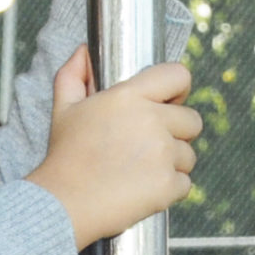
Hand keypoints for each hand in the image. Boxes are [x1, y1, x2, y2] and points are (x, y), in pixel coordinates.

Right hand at [29, 48, 200, 247]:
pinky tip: (142, 190)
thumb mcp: (63, 109)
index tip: (169, 102)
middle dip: (176, 133)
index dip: (178, 89)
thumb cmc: (64, 156)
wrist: (62, 203)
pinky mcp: (168, 185)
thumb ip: (73, 74)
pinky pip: (185, 183)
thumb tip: (83, 51)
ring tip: (139, 172)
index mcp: (129, 97)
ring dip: (171, 163)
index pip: (179, 76)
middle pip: (192, 120)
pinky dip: (168, 189)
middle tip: (147, 146)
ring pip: (189, 155)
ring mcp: (163, 154)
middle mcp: (151, 121)